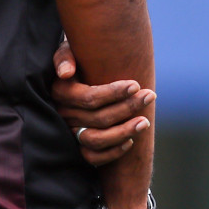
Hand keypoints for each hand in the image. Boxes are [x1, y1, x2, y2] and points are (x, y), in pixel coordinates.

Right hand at [52, 38, 154, 165]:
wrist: (75, 73)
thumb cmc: (77, 59)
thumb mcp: (69, 50)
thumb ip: (65, 57)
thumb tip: (65, 73)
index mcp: (59, 92)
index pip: (89, 98)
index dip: (114, 93)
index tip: (136, 85)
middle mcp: (62, 114)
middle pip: (98, 118)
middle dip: (127, 107)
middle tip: (150, 96)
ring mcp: (68, 131)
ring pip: (95, 140)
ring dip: (123, 132)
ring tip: (145, 122)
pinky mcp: (76, 146)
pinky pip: (92, 157)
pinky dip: (112, 152)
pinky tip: (131, 141)